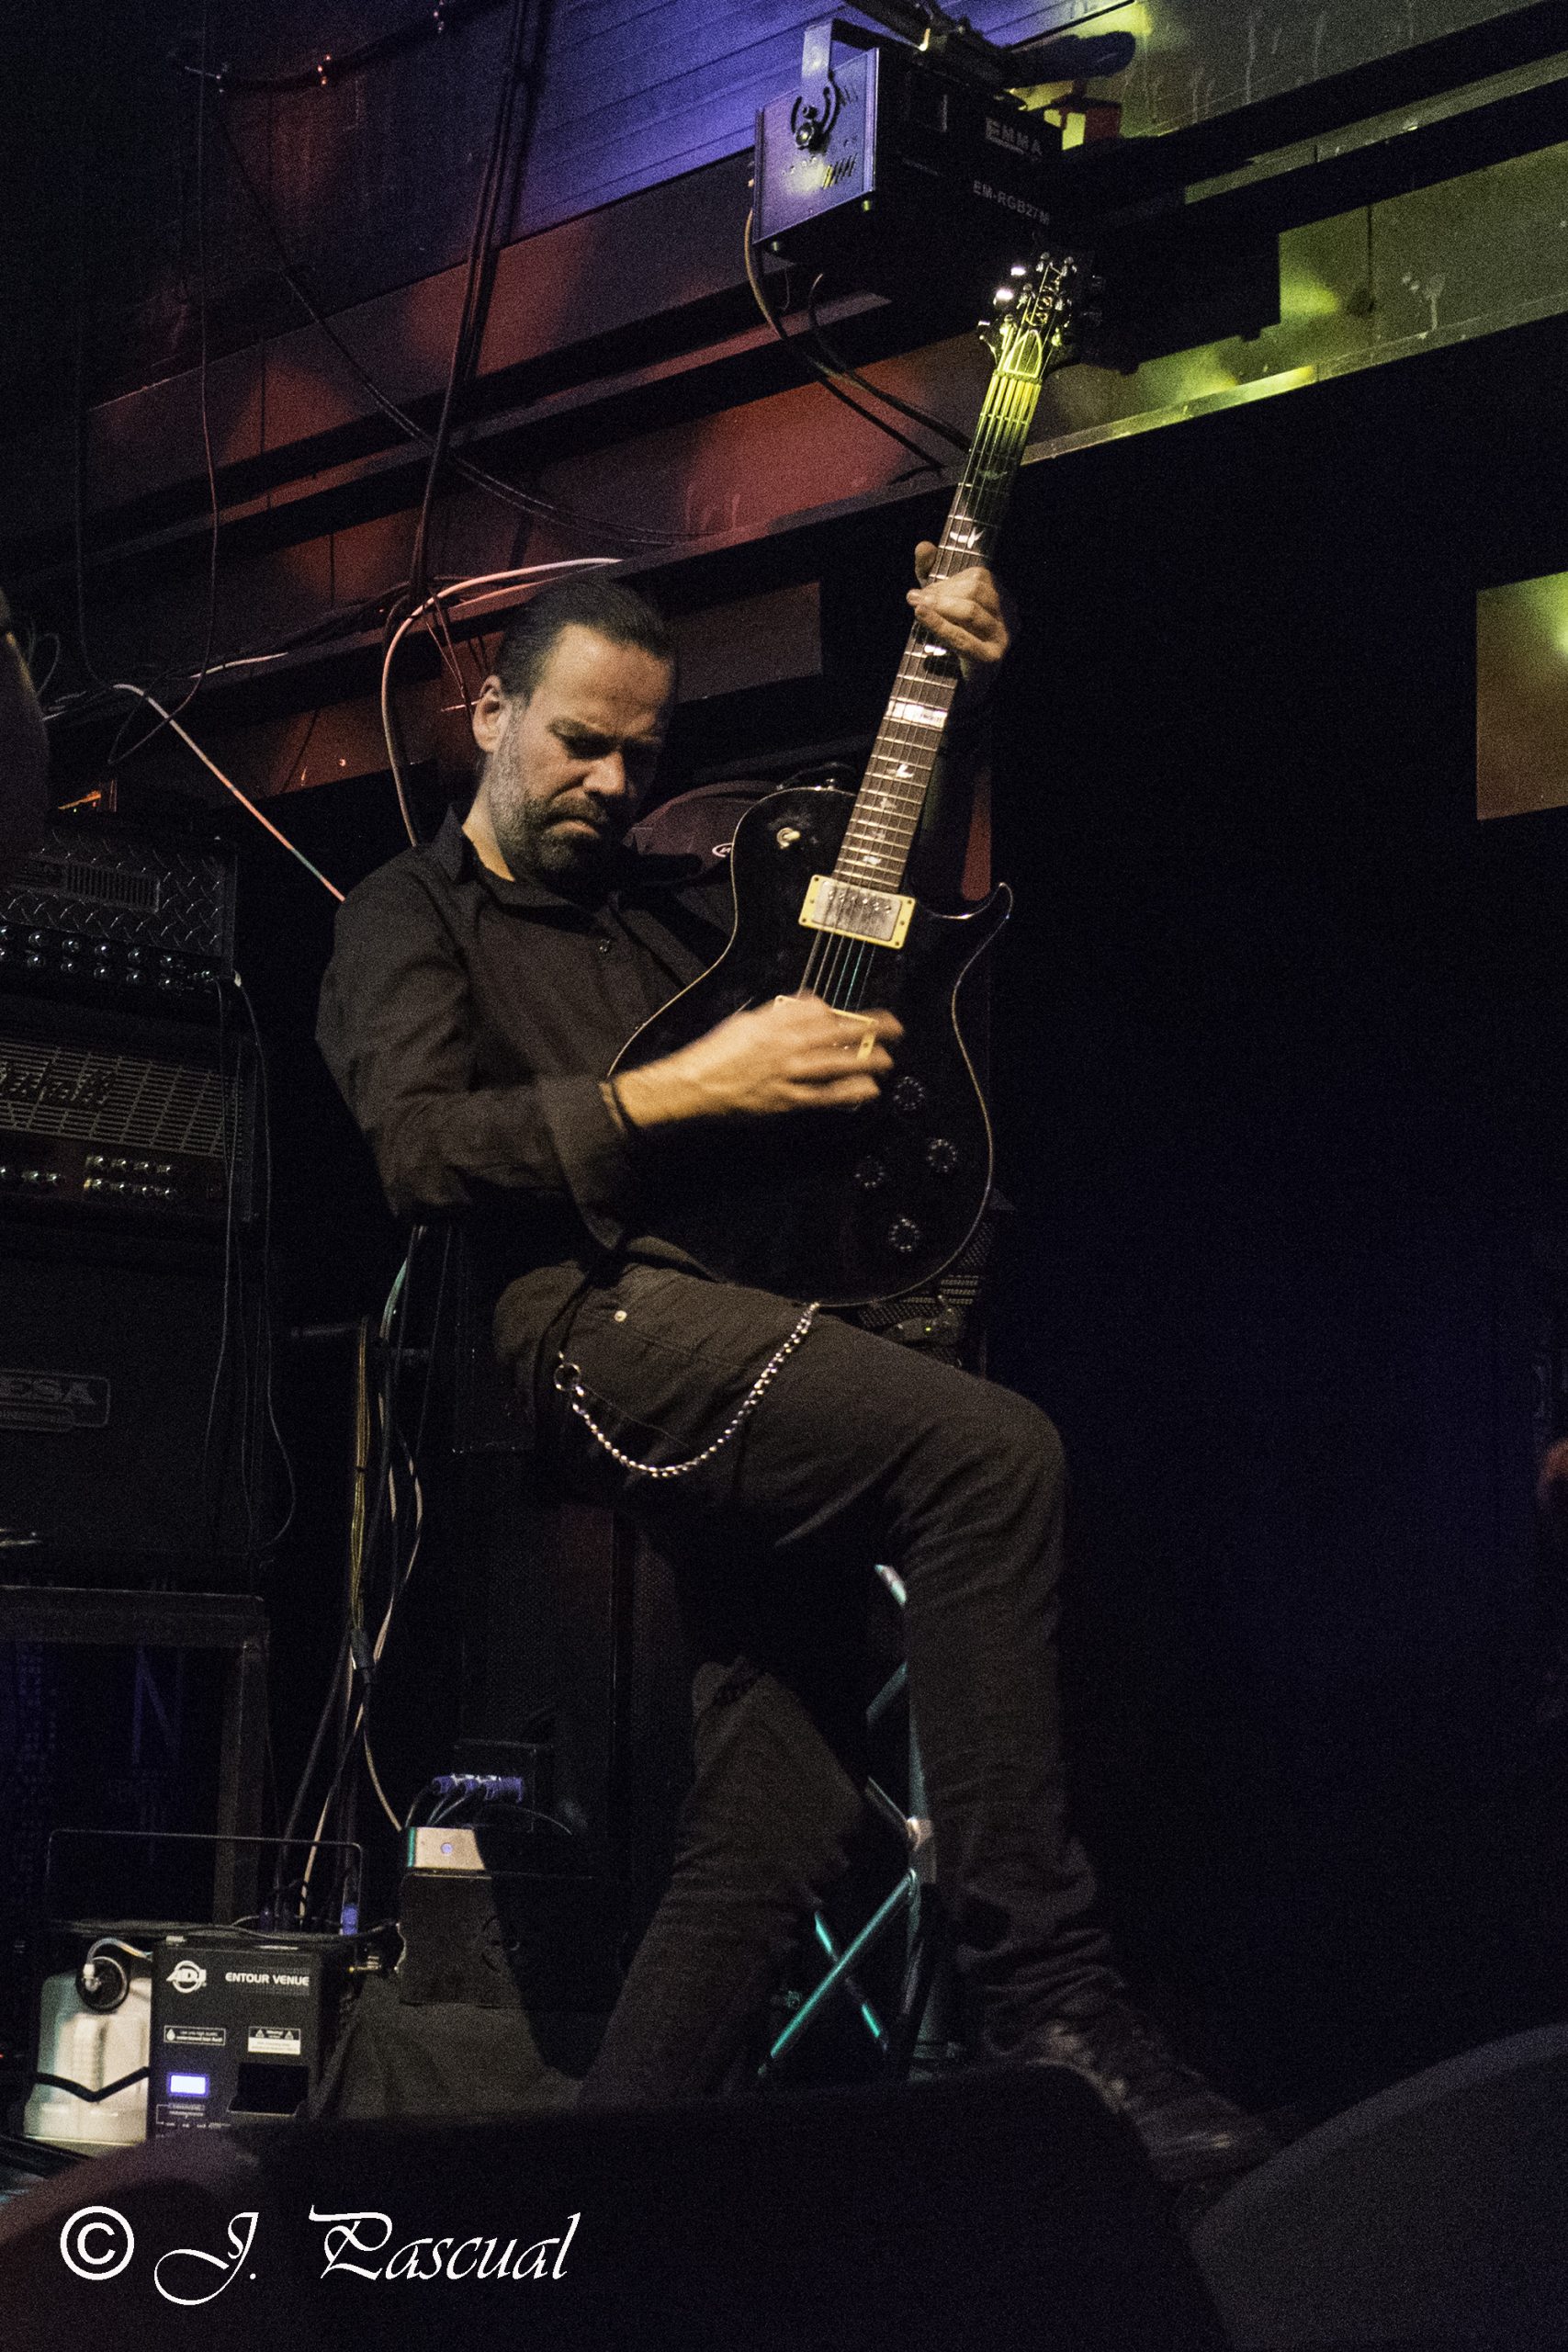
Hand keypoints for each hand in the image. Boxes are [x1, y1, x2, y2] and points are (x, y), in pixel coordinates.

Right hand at [614, 995, 902, 1126]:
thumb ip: (781, 1011)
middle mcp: (785, 1044)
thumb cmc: (718, 1051)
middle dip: (869, 1030)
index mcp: (775, 1022)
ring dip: (865, 1060)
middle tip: (895, 1029)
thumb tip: (809, 1002)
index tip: (867, 1016)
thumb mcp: (748, 1020)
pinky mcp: (786, 1099)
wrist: (695, 1083)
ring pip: (835, 1063)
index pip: (821, 1012)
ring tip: (887, 1059)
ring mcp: (788, 1073)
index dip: (847, 1014)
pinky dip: (847, 1093)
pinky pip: (823, 1095)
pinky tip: (867, 1090)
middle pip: (837, 1033)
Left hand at [908, 544, 1009, 683]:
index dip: (949, 578)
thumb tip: (923, 546)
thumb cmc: (950, 642)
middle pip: (976, 591)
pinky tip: (921, 615)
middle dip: (942, 591)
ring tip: (916, 606)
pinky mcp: (990, 660)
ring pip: (970, 611)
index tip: (923, 589)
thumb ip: (932, 574)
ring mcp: (1003, 639)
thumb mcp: (939, 604)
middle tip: (915, 597)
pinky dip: (939, 625)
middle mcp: (1010, 617)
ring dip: (939, 606)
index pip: (980, 576)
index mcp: (1003, 600)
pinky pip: (963, 638)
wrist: (956, 691)